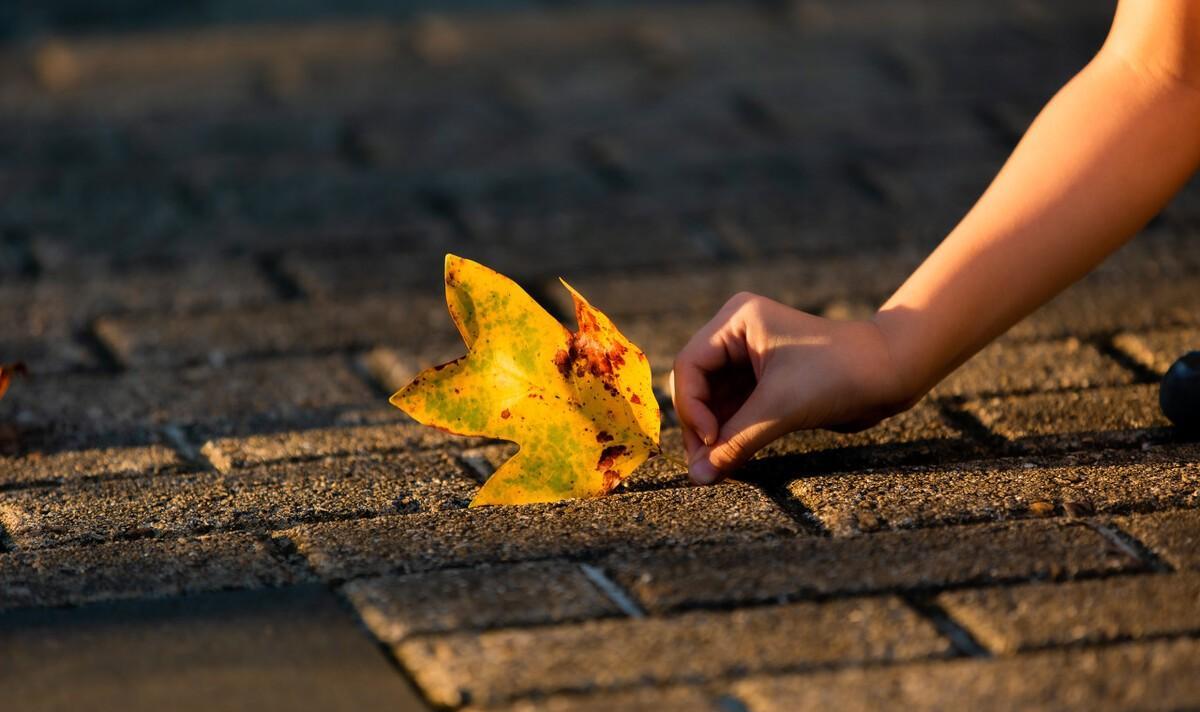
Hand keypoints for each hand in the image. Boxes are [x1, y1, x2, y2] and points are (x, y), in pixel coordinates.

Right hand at [670, 292, 909, 483]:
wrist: (892, 374)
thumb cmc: (839, 375)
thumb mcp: (779, 408)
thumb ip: (734, 443)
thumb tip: (697, 478)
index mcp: (736, 321)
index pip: (689, 365)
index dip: (691, 407)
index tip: (709, 443)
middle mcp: (737, 334)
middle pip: (696, 384)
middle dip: (700, 424)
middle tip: (704, 466)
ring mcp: (750, 357)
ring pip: (712, 401)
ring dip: (714, 434)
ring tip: (716, 468)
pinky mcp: (765, 380)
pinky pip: (734, 409)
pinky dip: (732, 433)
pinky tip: (732, 458)